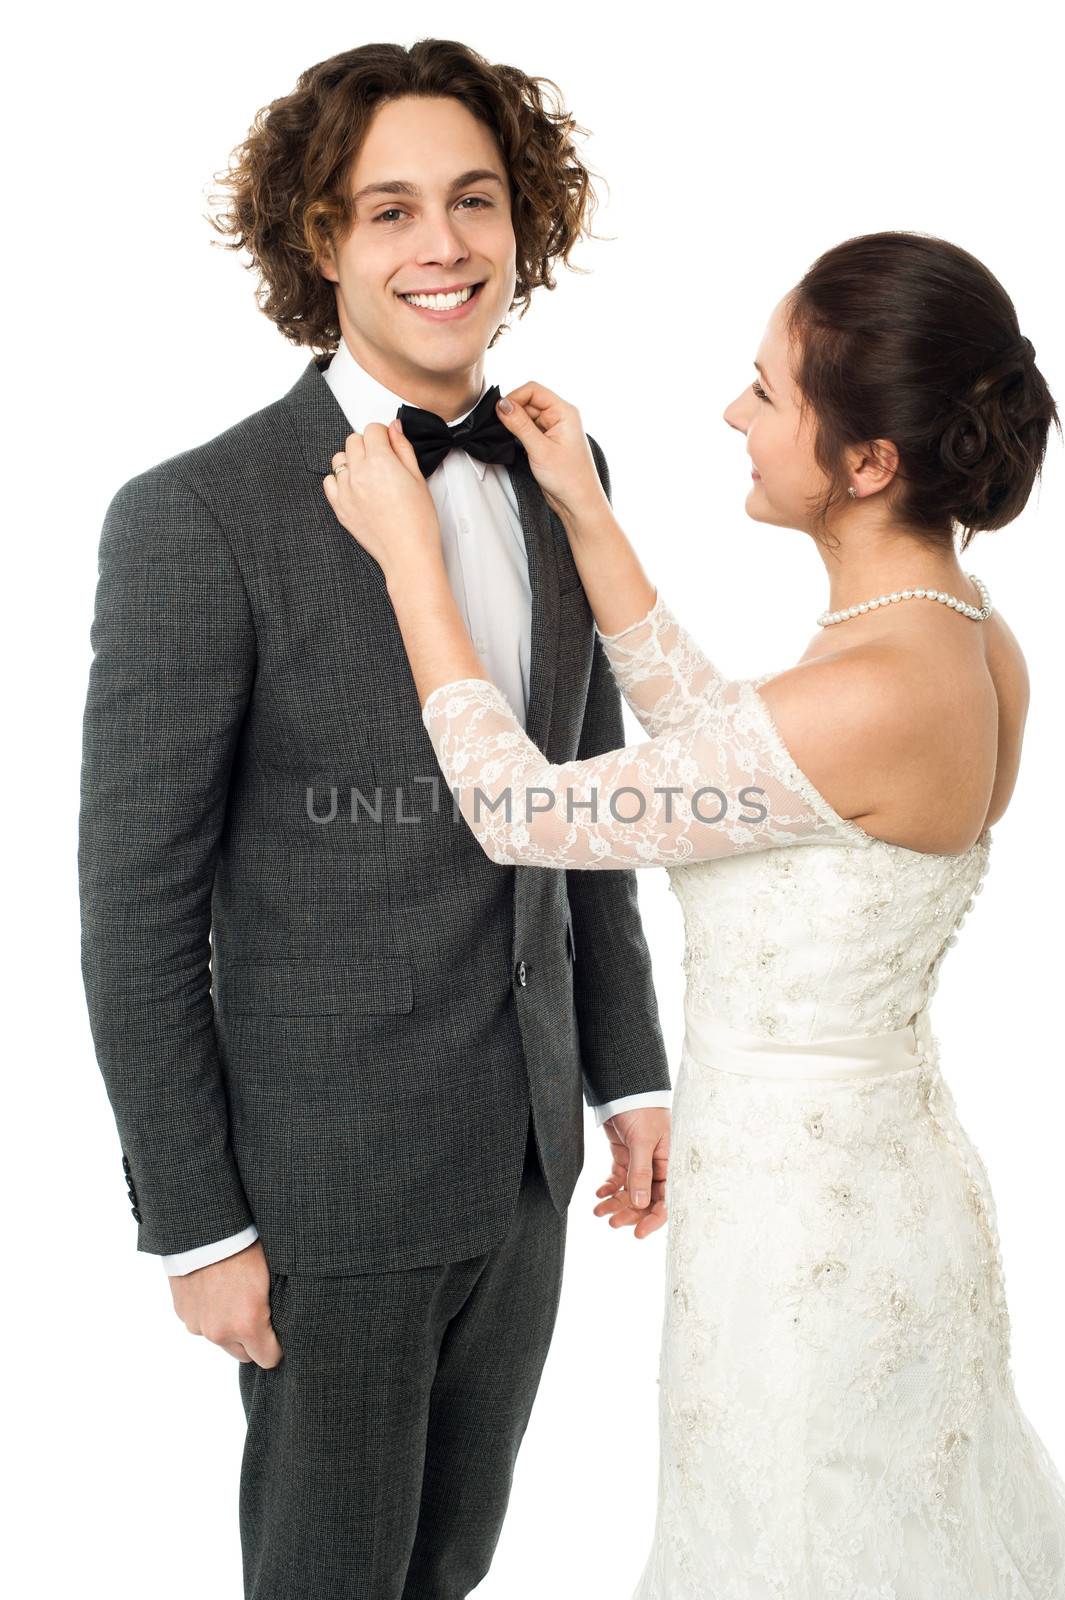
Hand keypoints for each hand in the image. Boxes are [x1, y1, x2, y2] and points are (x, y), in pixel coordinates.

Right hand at [169, 1238, 282, 1366]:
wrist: (204, 1228)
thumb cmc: (245, 1245)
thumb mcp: (271, 1275)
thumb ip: (274, 1307)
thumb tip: (285, 1321)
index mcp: (247, 1324)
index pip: (268, 1359)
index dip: (276, 1346)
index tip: (278, 1332)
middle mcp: (220, 1331)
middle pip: (243, 1354)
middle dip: (252, 1339)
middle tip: (257, 1310)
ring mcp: (198, 1324)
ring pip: (220, 1338)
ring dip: (228, 1326)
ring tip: (234, 1294)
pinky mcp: (183, 1313)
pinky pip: (201, 1323)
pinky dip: (209, 1313)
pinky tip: (215, 1288)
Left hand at [322, 420, 441, 582]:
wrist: (408, 554)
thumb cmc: (418, 522)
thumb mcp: (418, 478)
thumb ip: (403, 448)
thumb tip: (394, 428)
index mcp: (381, 462)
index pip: (372, 429)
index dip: (383, 434)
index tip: (388, 443)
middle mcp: (359, 473)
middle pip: (353, 440)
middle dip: (367, 444)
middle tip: (381, 459)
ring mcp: (346, 491)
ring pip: (339, 459)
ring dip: (352, 460)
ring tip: (368, 474)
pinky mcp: (339, 507)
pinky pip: (329, 482)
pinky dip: (339, 480)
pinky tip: (355, 487)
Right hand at [494, 382, 610, 525]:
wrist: (578, 502)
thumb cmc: (569, 478)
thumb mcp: (539, 449)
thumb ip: (519, 424)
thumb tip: (502, 404)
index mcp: (564, 412)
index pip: (533, 390)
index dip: (514, 397)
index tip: (500, 412)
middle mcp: (560, 417)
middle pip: (529, 402)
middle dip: (513, 412)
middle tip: (502, 428)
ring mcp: (554, 429)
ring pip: (527, 416)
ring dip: (515, 424)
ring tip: (511, 440)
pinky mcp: (547, 442)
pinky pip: (529, 430)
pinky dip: (519, 434)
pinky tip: (516, 445)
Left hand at [592, 1107, 670, 1238]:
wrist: (624, 1087)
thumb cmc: (642, 1109)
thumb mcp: (643, 1140)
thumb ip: (641, 1172)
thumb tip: (641, 1203)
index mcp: (671, 1163)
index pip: (666, 1199)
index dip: (653, 1218)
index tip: (637, 1233)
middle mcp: (657, 1166)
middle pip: (645, 1200)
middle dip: (629, 1212)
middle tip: (611, 1222)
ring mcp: (640, 1162)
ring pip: (630, 1193)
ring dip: (615, 1203)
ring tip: (598, 1210)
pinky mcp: (625, 1157)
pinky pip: (618, 1180)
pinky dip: (609, 1189)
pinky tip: (599, 1194)